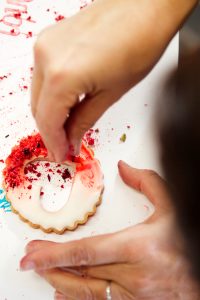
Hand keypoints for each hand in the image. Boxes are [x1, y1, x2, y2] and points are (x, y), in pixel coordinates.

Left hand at [20, 161, 199, 299]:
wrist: (197, 280)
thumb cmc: (181, 245)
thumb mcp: (170, 209)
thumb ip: (149, 183)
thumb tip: (124, 168)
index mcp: (138, 247)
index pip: (89, 251)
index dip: (58, 254)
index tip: (35, 253)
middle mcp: (131, 275)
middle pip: (81, 272)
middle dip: (50, 266)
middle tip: (29, 259)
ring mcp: (128, 295)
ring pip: (84, 291)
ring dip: (58, 280)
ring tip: (40, 270)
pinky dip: (73, 297)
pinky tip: (60, 290)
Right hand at [31, 0, 196, 161]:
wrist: (144, 8)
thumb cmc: (138, 44)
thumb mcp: (110, 95)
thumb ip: (83, 121)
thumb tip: (70, 139)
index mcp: (62, 76)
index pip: (48, 121)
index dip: (54, 143)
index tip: (61, 155)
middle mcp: (46, 58)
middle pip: (38, 108)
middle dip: (50, 131)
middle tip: (64, 145)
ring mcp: (45, 45)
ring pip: (38, 93)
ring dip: (50, 113)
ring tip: (66, 127)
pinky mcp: (49, 39)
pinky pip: (43, 75)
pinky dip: (52, 94)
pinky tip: (65, 103)